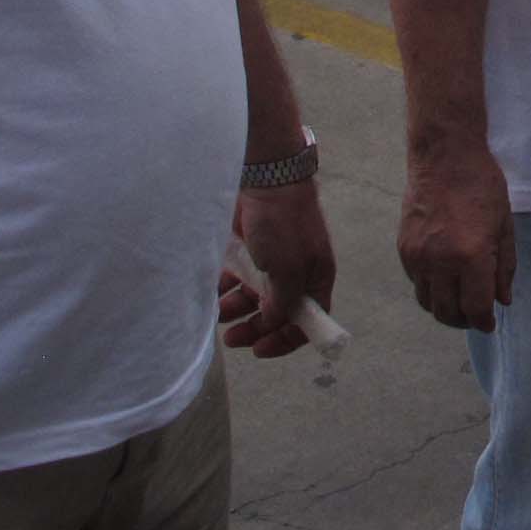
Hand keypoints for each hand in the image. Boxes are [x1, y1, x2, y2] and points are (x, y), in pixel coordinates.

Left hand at [222, 181, 337, 357]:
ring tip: (216, 311)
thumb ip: (282, 303)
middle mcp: (297, 274)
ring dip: (236, 309)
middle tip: (230, 338)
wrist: (267, 179)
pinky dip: (227, 287)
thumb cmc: (283, 226)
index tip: (259, 350)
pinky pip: (239, 277)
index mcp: (316, 279)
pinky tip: (213, 290)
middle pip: (277, 313)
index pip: (308, 321)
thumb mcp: (287, 271)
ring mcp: (273, 261)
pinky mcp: (252, 249)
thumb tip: (272, 322)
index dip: (286, 340)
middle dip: (254, 328)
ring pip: (254, 296)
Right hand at [399, 143, 514, 332]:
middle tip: (476, 316)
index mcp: (472, 256)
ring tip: (460, 302)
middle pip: (448, 313)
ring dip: (445, 309)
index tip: (489, 325)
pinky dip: (431, 290)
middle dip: (465, 321)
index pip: (475, 308)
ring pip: (428, 303)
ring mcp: (418, 257)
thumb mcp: (504, 226)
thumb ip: (504, 267)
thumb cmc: (482, 186)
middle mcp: (440, 261)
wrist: (444, 157)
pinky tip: (445, 279)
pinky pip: (416, 284)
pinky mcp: (404, 249)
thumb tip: (503, 301)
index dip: (484, 322)